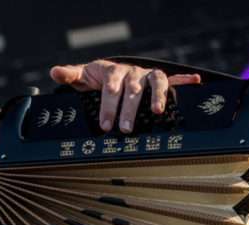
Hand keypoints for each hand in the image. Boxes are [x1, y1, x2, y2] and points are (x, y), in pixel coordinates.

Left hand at [50, 59, 201, 132]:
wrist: (110, 71)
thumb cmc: (96, 78)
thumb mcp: (82, 77)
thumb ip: (69, 76)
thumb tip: (54, 72)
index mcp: (112, 72)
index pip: (110, 89)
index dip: (108, 106)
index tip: (105, 125)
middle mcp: (131, 72)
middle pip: (132, 90)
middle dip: (128, 109)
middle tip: (125, 128)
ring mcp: (145, 76)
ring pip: (154, 82)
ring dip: (157, 95)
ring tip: (157, 111)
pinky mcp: (157, 80)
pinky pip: (172, 79)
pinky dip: (183, 80)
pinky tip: (194, 82)